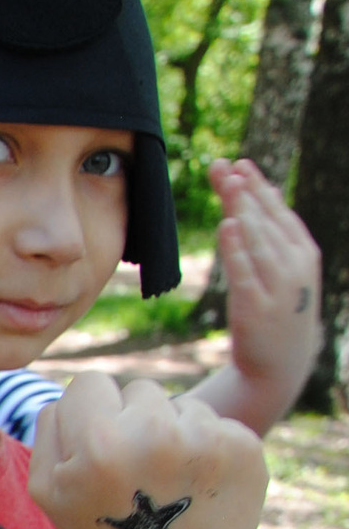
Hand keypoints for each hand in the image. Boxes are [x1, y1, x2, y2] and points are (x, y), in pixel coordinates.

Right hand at [30, 373, 266, 528]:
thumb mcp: (45, 486)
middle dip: (132, 422)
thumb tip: (76, 390)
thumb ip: (50, 425)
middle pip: (139, 389)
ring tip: (167, 484)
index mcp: (100, 440)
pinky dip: (208, 449)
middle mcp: (157, 433)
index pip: (91, 383)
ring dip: (173, 433)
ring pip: (181, 405)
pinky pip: (218, 423)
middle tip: (135, 473)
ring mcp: (208, 439)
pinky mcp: (247, 449)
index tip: (98, 451)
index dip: (89, 415)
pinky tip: (197, 487)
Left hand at [210, 158, 322, 407]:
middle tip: (225, 167)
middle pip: (265, 222)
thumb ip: (266, 238)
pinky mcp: (257, 308)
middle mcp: (295, 267)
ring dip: (242, 210)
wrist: (281, 365)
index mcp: (303, 254)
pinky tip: (227, 226)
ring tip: (226, 184)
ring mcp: (279, 287)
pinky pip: (246, 273)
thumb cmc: (277, 311)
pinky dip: (237, 248)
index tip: (239, 163)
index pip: (278, 213)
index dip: (259, 187)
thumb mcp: (280, 271)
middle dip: (245, 192)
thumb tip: (249, 197)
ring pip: (258, 241)